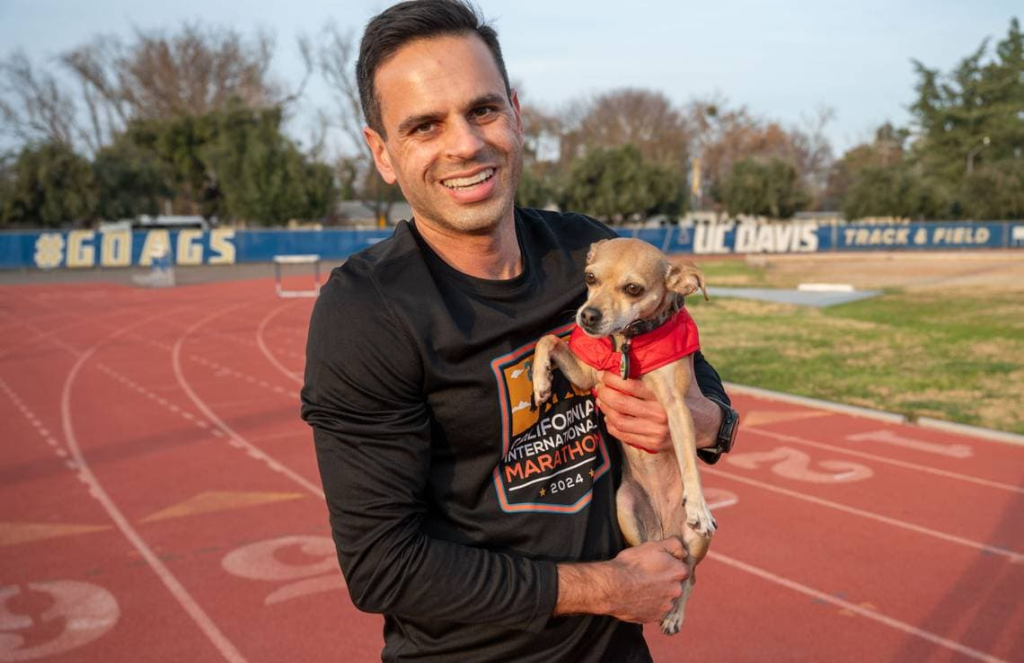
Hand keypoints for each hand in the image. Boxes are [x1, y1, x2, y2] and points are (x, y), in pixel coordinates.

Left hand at [594, 367, 721, 451]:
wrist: (706, 424)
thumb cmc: (689, 396)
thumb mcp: (683, 377)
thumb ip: (672, 360)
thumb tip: (666, 334)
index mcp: (664, 396)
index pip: (630, 386)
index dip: (612, 379)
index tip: (604, 373)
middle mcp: (660, 415)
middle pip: (620, 404)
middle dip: (605, 393)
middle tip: (600, 386)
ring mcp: (656, 432)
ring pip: (618, 421)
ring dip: (605, 409)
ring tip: (602, 399)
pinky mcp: (652, 444)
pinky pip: (623, 435)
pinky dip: (611, 425)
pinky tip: (609, 415)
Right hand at [602, 539, 690, 623]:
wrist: (613, 587)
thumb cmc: (632, 564)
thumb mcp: (652, 545)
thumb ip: (674, 545)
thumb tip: (684, 551)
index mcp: (678, 572)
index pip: (682, 568)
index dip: (670, 566)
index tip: (659, 565)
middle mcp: (677, 591)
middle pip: (675, 585)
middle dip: (665, 581)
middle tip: (648, 576)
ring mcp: (666, 606)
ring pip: (665, 598)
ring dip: (658, 594)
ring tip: (641, 588)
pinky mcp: (655, 617)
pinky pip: (656, 611)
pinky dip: (650, 605)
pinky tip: (638, 598)